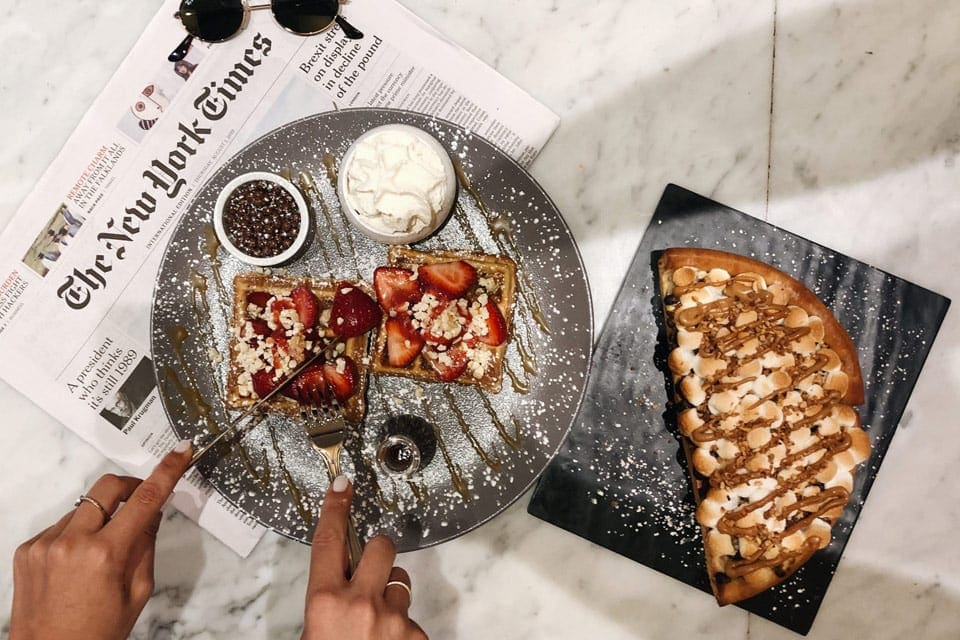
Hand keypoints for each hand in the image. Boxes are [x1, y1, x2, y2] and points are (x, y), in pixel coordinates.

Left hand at [11, 441, 193, 639]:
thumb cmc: (98, 632)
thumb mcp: (137, 591)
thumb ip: (145, 545)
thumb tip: (152, 512)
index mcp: (106, 555)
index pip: (145, 500)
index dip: (166, 472)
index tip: (179, 451)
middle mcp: (72, 543)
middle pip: (108, 487)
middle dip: (129, 487)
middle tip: (139, 502)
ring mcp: (45, 544)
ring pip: (84, 508)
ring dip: (100, 519)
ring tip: (101, 554)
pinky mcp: (27, 550)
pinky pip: (61, 526)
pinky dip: (76, 535)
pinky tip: (77, 564)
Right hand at [302, 476, 427, 639]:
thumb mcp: (312, 631)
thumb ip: (326, 602)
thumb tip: (337, 587)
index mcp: (326, 602)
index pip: (330, 541)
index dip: (336, 509)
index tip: (342, 486)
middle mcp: (361, 604)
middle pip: (381, 547)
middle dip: (378, 553)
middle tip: (370, 573)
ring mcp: (393, 618)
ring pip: (400, 582)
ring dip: (390, 595)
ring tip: (375, 624)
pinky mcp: (416, 634)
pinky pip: (411, 616)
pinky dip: (401, 626)